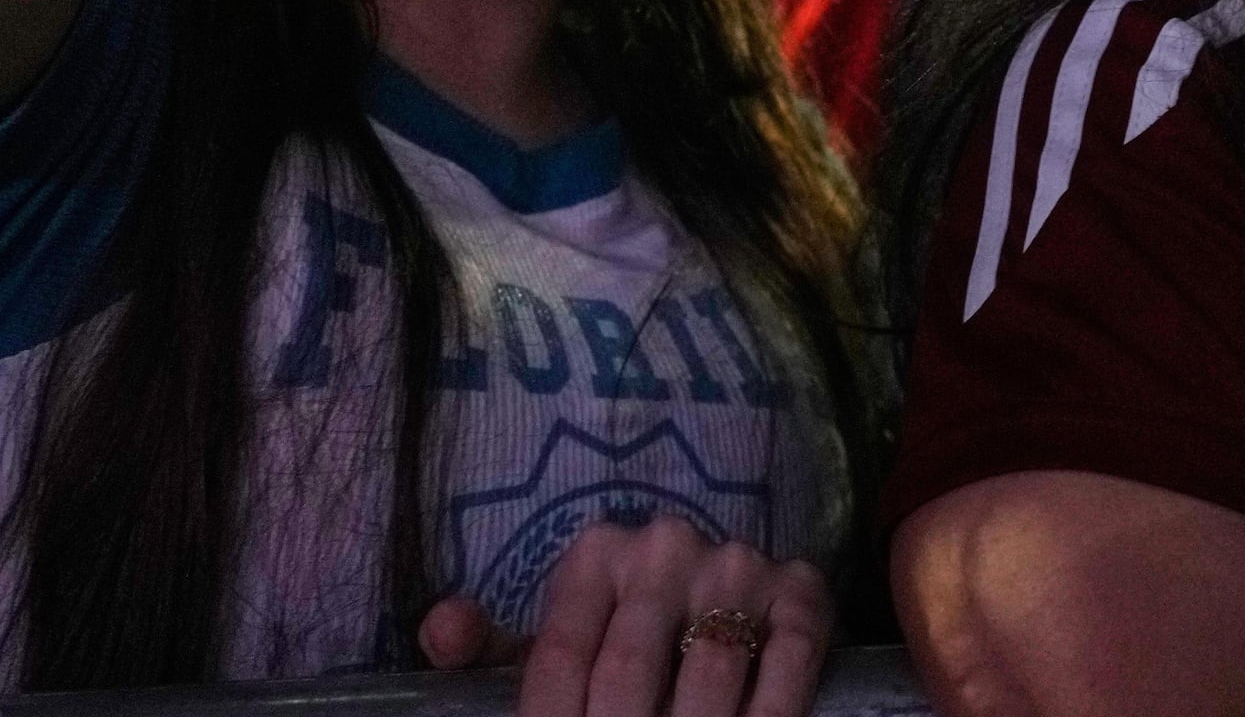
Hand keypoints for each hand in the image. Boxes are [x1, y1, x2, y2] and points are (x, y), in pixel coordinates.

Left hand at [417, 516, 833, 716]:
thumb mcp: (554, 640)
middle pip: (626, 674)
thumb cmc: (618, 637)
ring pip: (705, 676)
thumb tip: (442, 629)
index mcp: (596, 553)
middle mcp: (667, 544)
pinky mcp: (801, 590)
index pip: (558, 659)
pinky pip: (786, 663)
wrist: (725, 602)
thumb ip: (488, 647)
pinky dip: (767, 714)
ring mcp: (739, 563)